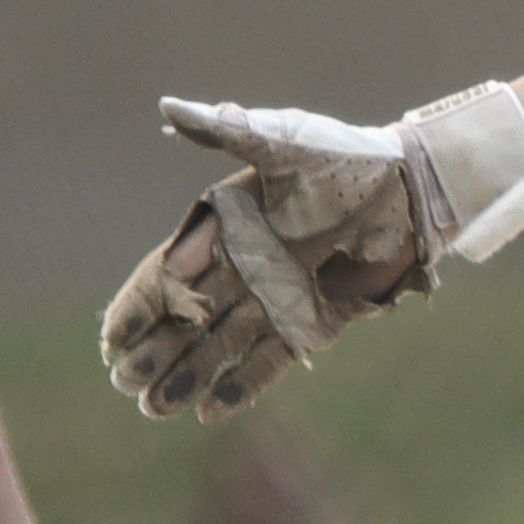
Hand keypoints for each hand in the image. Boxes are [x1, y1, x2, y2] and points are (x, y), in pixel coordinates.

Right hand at [98, 85, 523, 422]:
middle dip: (155, 352)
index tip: (111, 339)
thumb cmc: (345, 157)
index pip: (167, 274)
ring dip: (188, 377)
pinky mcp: (315, 323)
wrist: (413, 188)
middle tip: (125, 384)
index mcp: (224, 229)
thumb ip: (226, 132)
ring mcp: (278, 300)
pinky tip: (209, 414)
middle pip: (187, 320)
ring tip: (152, 410)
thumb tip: (169, 109)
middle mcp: (244, 269)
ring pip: (221, 347)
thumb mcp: (282, 142)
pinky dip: (242, 386)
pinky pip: (271, 361)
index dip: (139, 306)